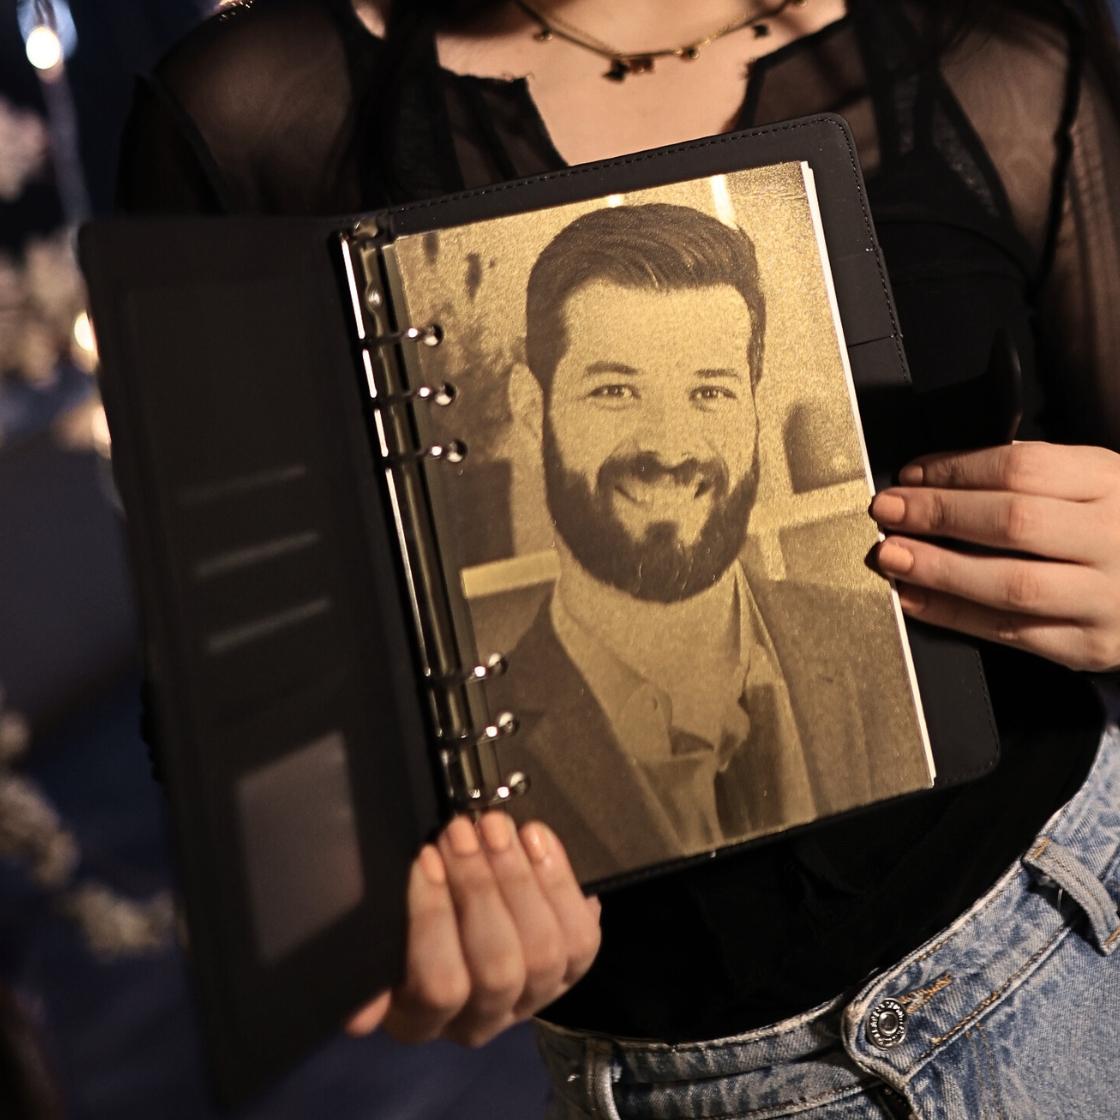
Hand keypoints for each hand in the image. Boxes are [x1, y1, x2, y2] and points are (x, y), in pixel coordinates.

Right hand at [345, 814, 600, 1047]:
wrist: (460, 911)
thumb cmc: (406, 916)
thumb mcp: (378, 934)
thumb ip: (370, 958)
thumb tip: (359, 1014)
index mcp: (422, 1017)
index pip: (437, 985)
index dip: (433, 919)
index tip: (422, 857)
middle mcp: (481, 1019)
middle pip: (497, 967)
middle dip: (479, 887)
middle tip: (460, 830)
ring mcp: (531, 997)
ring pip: (543, 952)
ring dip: (518, 878)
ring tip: (495, 827)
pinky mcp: (570, 970)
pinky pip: (580, 937)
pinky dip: (560, 881)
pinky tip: (535, 837)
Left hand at [870, 441, 1119, 672]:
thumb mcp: (1096, 482)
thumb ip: (1035, 474)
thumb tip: (940, 474)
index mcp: (1111, 483)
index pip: (1021, 469)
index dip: (955, 470)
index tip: (910, 476)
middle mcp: (1112, 538)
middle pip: (1012, 523)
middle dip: (937, 515)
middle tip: (887, 511)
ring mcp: (1105, 597)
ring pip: (1010, 584)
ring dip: (938, 570)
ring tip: (891, 556)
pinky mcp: (1089, 645)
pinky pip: (1010, 632)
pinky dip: (953, 615)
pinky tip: (915, 597)